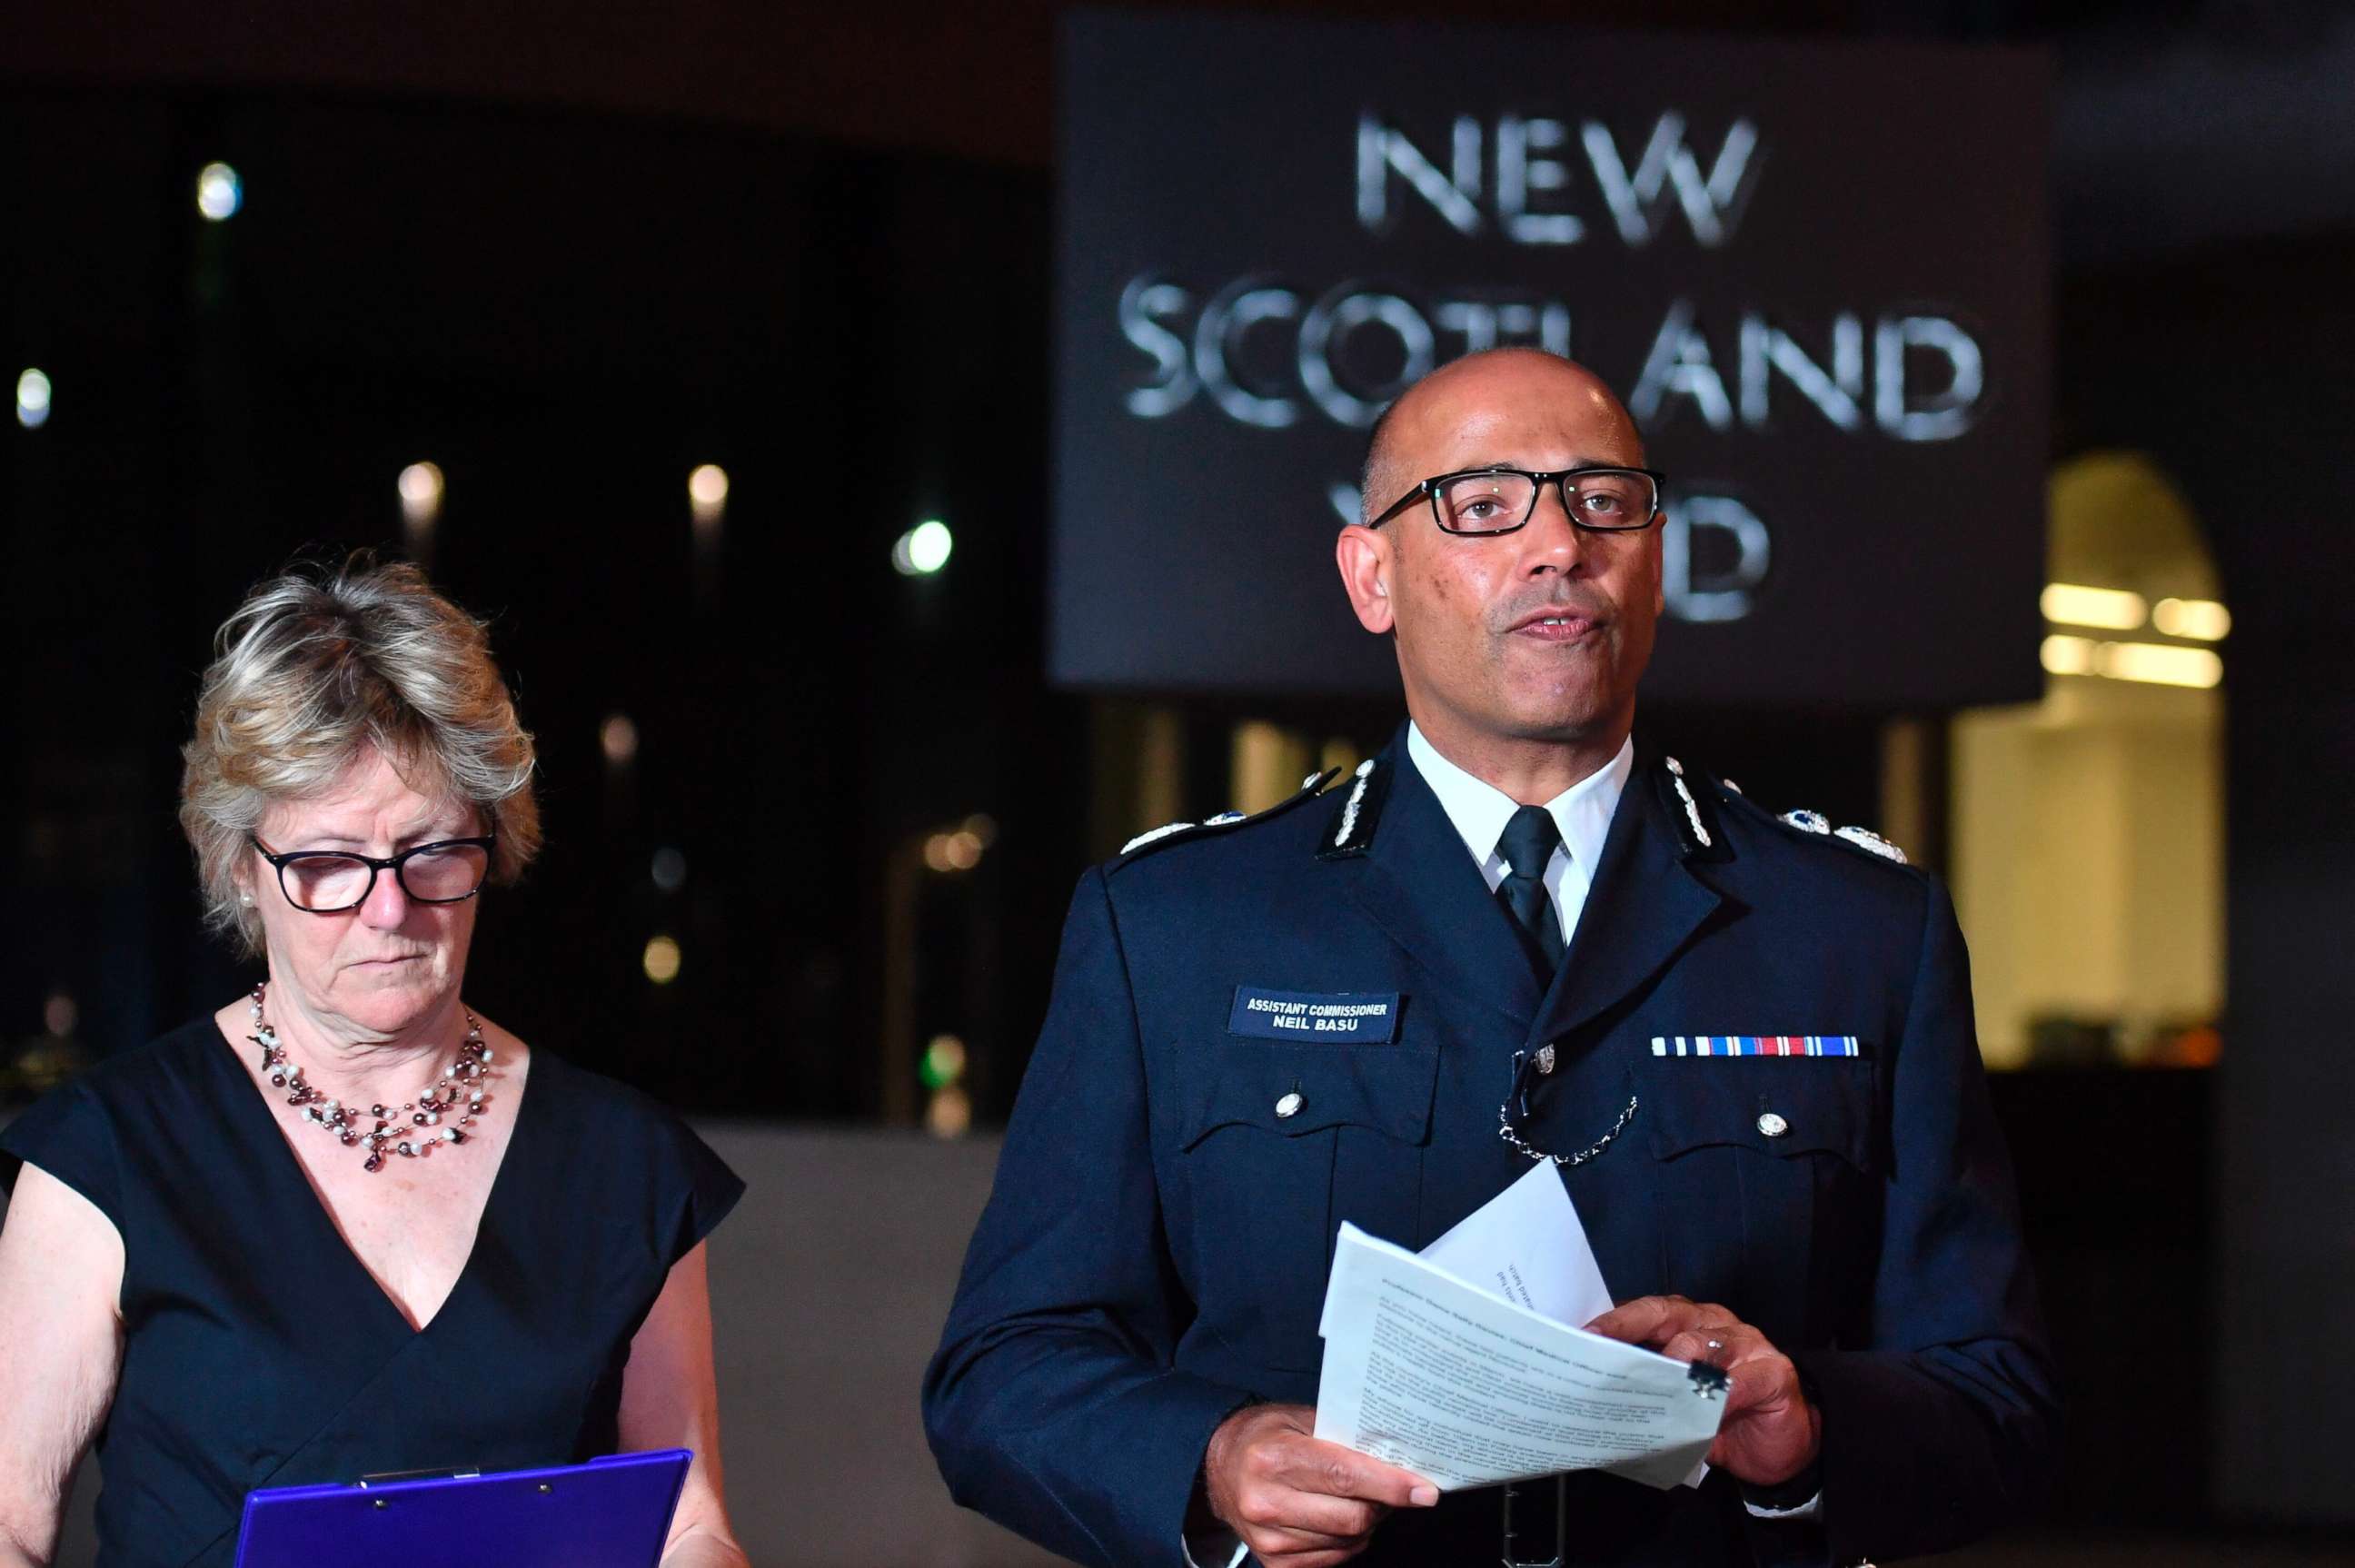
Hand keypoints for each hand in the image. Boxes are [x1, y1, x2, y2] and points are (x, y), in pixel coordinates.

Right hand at [1198, 1403, 1437, 1567]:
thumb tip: (1399, 1460)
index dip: (1390, 1485)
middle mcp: (1266, 1501)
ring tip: (1357, 1499)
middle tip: (1393, 1488)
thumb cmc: (1266, 1435)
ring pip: (1348, 1542)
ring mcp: (1268, 1538)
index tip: (1425, 1491)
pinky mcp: (1273, 1562)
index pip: (1344, 1476)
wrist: (1217, 1467)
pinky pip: (1333, 1559)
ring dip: (1366, 1524)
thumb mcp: (1300, 1419)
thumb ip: (1344, 1438)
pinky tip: (1336, 1518)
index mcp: (1274, 1458)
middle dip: (1383, 1505)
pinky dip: (1346, 1541)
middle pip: (1352, 1517)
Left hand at [1583, 1296, 1820, 1486]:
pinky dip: (1721, 1396)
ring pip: (1703, 1342)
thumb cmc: (1724, 1419)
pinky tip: (1705, 1413)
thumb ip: (1651, 1394)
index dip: (1614, 1323)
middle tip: (1604, 1351)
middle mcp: (1712, 1324)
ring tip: (1650, 1385)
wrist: (1783, 1447)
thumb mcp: (1680, 1405)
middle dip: (1630, 1328)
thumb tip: (1604, 1401)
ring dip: (1674, 1363)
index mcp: (1684, 1324)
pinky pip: (1743, 1381)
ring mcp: (1746, 1344)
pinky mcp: (1774, 1372)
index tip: (1583, 1338)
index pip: (1644, 1314)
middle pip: (1666, 1315)